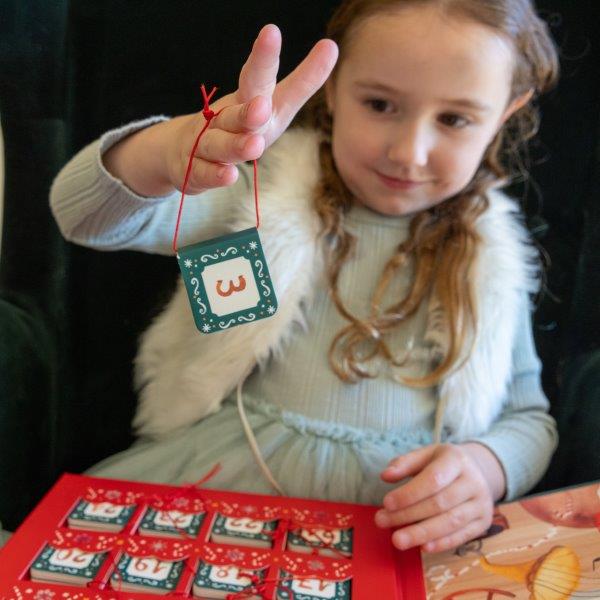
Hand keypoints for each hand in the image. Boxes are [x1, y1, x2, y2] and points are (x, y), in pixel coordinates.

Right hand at [163, 24, 337, 193]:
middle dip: (247, 110)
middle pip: (236, 111)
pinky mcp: (195, 170)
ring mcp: (206, 144)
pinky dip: (215, 175)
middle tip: (262, 107)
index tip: (271, 32)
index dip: (264, 57)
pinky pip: (205, 173)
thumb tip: (331, 46)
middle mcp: (225, 119)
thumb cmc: (237, 128)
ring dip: (236, 145)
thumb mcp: (271, 108)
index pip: (256, 77)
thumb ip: (300, 83)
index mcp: (247, 102)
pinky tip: (228, 175)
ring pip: (220, 144)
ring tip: (253, 145)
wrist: (184, 152)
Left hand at [375, 443, 504, 552]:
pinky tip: (422, 548)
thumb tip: (385, 476)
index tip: (386, 503)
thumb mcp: (426, 455)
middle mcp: (473, 481)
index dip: (409, 493)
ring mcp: (481, 503)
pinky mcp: (484, 522)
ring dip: (421, 533)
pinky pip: (462, 536)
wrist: (478, 471)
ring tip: (397, 540)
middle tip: (382, 521)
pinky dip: (441, 544)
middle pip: (439, 503)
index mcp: (456, 460)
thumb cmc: (443, 463)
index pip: (433, 479)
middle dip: (408, 515)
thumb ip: (404, 463)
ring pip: (451, 522)